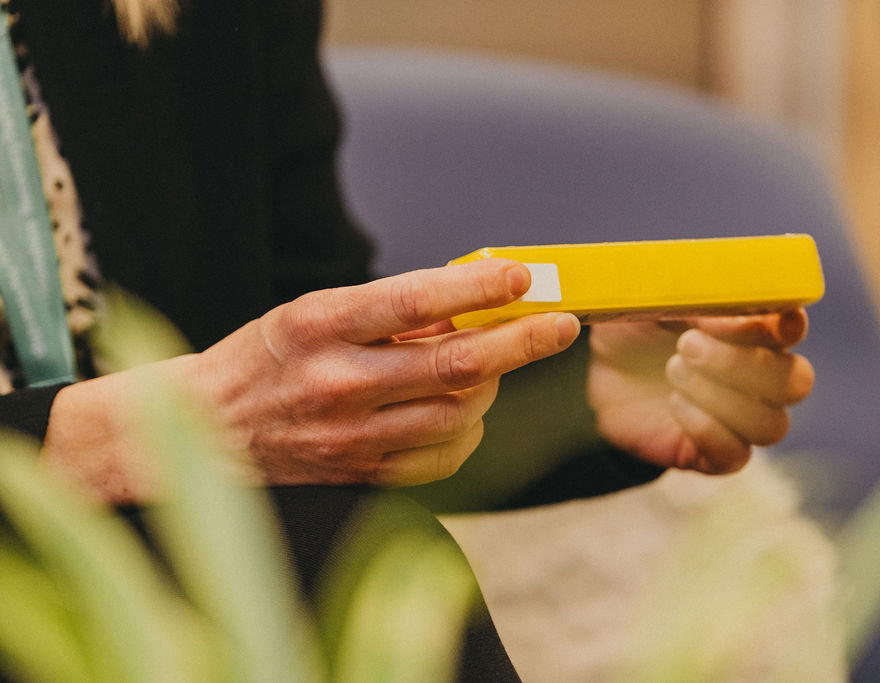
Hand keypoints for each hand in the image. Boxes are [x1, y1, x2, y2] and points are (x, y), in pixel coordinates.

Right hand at [191, 259, 580, 486]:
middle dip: (521, 342)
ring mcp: (350, 437)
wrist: (206, 428)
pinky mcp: (362, 474)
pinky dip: (469, 430)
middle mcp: (337, 383)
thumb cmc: (268, 358)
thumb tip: (471, 301)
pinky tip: (465, 408)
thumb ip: (389, 311)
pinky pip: (442, 456)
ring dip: (493, 385)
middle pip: (455, 364)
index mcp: (320, 326)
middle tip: (559, 326)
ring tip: (496, 364)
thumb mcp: (315, 313)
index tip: (522, 277)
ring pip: (459, 413)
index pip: (414, 301)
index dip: (478, 288)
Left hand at [588, 310, 813, 473]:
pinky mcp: (714, 455)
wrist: (601, 370)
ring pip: (770, 425)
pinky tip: (674, 404)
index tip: (778, 322)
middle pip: (795, 382)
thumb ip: (709, 306)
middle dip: (743, 364)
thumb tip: (751, 316)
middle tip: (687, 344)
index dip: (791, 328)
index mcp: (758, 332)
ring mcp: (742, 421)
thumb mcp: (664, 302)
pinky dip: (706, 430)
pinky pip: (735, 455)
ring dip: (720, 398)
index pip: (794, 331)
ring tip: (673, 370)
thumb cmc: (639, 327)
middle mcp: (761, 378)